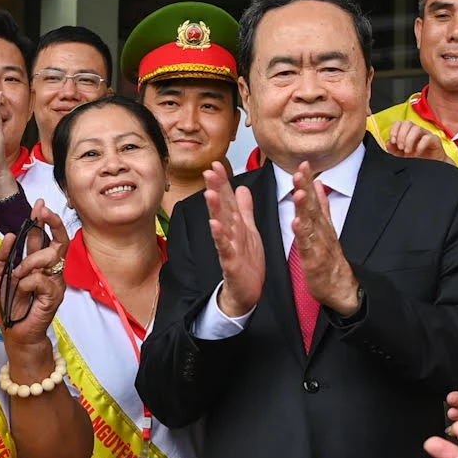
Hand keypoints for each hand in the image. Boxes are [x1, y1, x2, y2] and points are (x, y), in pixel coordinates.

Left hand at [0, 201, 69, 348]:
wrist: (15, 332)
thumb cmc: (9, 305)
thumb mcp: (1, 275)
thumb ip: (5, 256)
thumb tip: (11, 235)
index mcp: (37, 262)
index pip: (45, 236)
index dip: (43, 220)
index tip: (39, 206)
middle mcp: (50, 270)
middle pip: (59, 240)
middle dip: (52, 223)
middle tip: (43, 212)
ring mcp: (55, 282)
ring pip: (49, 257)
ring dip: (30, 261)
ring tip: (17, 274)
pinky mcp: (54, 297)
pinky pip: (42, 280)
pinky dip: (27, 282)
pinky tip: (21, 290)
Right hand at [206, 165, 265, 318]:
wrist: (246, 292)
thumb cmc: (247, 262)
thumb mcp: (249, 230)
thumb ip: (245, 209)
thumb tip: (242, 187)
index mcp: (235, 225)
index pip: (227, 199)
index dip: (222, 182)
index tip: (215, 164)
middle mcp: (229, 233)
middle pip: (222, 208)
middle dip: (215, 189)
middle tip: (208, 171)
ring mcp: (228, 247)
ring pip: (221, 225)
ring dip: (215, 210)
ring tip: (209, 194)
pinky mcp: (230, 262)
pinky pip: (224, 248)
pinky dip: (220, 237)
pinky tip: (214, 225)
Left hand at [289, 163, 359, 313]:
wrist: (341, 287)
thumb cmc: (330, 259)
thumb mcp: (327, 228)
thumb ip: (322, 206)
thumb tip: (319, 185)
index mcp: (321, 223)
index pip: (314, 197)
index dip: (308, 180)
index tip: (304, 163)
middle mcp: (321, 230)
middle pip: (312, 205)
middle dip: (306, 187)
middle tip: (301, 170)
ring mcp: (318, 244)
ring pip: (311, 222)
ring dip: (305, 206)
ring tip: (299, 191)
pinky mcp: (314, 259)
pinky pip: (307, 244)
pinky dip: (302, 233)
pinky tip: (297, 222)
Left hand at [386, 118, 447, 160]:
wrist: (432, 168)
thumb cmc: (418, 159)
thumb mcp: (402, 155)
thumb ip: (394, 149)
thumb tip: (388, 143)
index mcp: (408, 132)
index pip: (399, 123)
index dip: (394, 130)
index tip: (393, 141)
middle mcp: (417, 131)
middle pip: (407, 123)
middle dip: (401, 135)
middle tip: (401, 147)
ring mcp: (426, 134)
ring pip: (417, 128)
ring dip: (409, 140)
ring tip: (407, 151)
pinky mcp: (435, 140)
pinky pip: (428, 138)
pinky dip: (420, 145)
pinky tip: (417, 153)